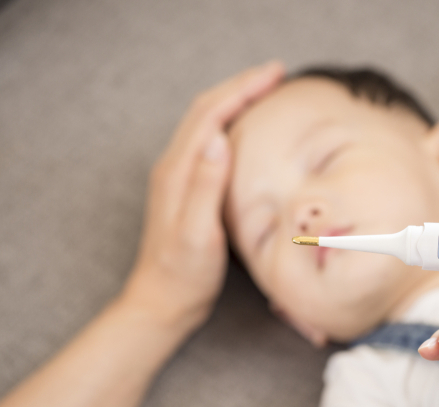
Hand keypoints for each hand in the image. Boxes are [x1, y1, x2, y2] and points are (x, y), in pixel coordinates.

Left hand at [123, 61, 284, 329]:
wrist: (163, 299)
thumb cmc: (183, 274)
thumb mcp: (196, 234)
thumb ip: (204, 186)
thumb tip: (218, 140)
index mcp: (178, 172)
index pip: (211, 115)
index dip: (242, 89)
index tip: (273, 74)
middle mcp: (174, 167)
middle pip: (207, 110)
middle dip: (240, 85)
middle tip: (275, 73)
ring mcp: (179, 176)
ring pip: (207, 122)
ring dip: (234, 99)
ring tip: (263, 90)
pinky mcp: (187, 187)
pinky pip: (208, 140)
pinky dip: (229, 121)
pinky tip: (245, 127)